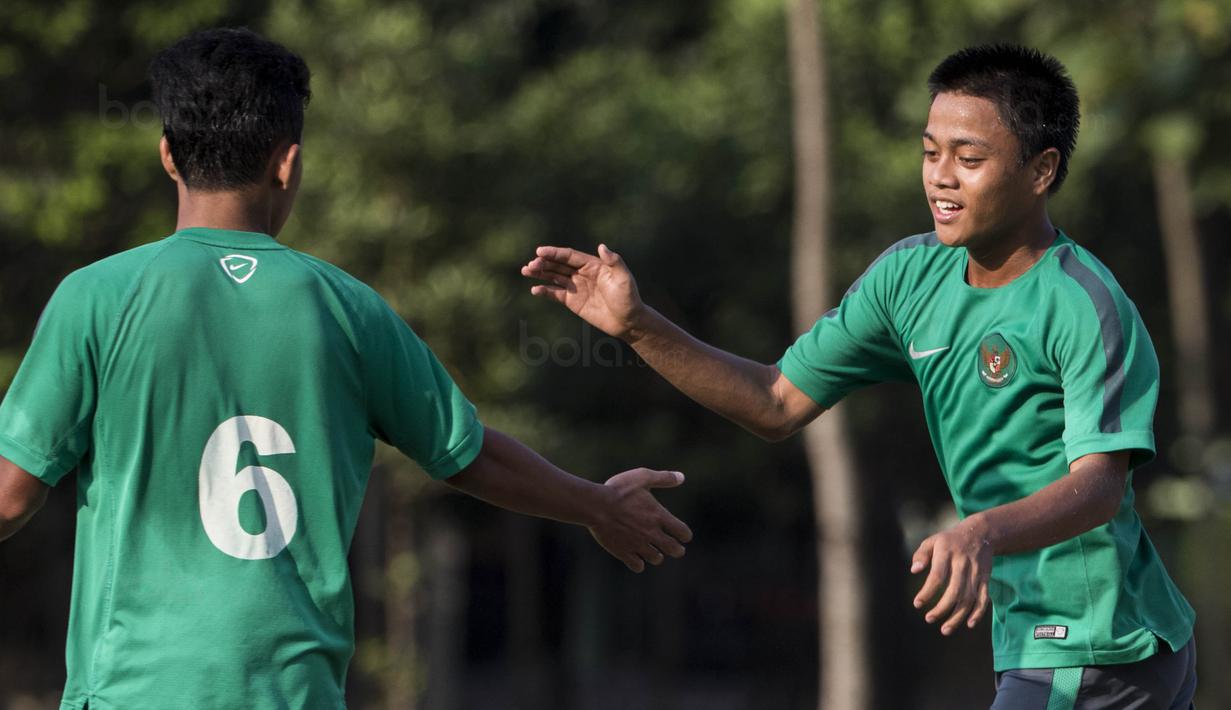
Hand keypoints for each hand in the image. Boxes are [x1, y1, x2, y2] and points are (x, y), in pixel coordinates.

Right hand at [522, 244, 645, 339]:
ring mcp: (576, 287)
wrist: (628, 322)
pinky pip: (556, 293)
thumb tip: (601, 246)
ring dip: (540, 273)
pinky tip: (535, 289)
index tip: (539, 251)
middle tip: (531, 265)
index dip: (554, 253)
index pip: (569, 256)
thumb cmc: (628, 298)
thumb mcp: (624, 278)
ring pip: (554, 277)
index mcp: (593, 265)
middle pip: (558, 265)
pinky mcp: (573, 301)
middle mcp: (582, 273)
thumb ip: (614, 262)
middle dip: (543, 263)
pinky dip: (545, 291)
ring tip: (526, 270)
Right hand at [589, 468, 692, 571]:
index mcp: (658, 516)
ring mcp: (638, 544)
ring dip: (657, 556)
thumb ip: (663, 478)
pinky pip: (637, 566)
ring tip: (654, 553)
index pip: (683, 532)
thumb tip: (682, 477)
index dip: (685, 535)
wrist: (596, 505)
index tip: (683, 535)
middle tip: (675, 549)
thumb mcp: (642, 477)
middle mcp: (652, 533)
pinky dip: (639, 564)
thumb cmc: (619, 490)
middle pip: (674, 549)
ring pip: (656, 559)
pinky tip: (636, 558)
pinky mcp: (623, 552)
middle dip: (677, 550)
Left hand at [910, 516, 992, 634]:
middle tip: (929, 619)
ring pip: (968, 598)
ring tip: (945, 630)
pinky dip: (978, 612)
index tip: (917, 604)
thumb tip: (914, 570)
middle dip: (942, 609)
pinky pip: (983, 598)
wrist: (981, 532)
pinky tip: (969, 624)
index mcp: (947, 553)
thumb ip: (921, 555)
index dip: (927, 592)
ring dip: (958, 616)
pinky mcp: (985, 578)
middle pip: (954, 591)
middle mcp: (962, 564)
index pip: (937, 576)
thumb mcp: (932, 541)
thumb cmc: (950, 539)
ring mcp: (976, 572)